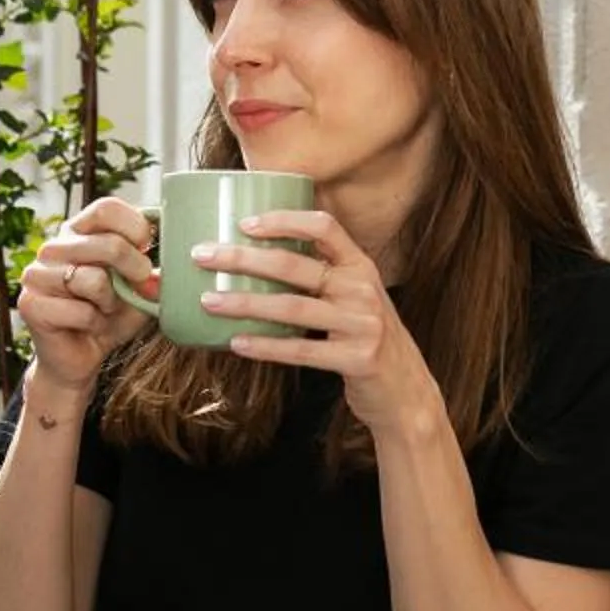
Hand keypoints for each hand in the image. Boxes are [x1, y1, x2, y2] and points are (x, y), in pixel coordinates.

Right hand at [15, 196, 157, 396]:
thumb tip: (172, 256)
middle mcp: (53, 247)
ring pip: (94, 280)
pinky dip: (96, 323)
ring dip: (111, 303)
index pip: (106, 209)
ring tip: (105, 310)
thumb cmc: (110, 315)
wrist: (81, 357)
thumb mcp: (138, 288)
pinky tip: (89, 326)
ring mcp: (37, 274)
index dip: (135, 225)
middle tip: (139, 285)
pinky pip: (81, 311)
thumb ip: (151, 269)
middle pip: (107, 243)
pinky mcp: (30, 304)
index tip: (148, 246)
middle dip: (135, 268)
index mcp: (78, 232)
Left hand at [201, 208, 441, 440]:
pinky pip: (301, 350)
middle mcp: (363, 289)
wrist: (406, 390)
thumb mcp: (356, 299)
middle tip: (204, 256)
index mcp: (361, 266)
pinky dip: (266, 346)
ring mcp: (363, 324)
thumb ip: (324, 278)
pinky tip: (236, 343)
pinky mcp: (356, 359)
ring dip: (245, 303)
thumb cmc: (367, 339)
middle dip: (244, 258)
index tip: (245, 223)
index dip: (284, 220)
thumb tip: (260, 258)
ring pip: (292, 307)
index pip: (324, 226)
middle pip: (296, 265)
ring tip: (209, 301)